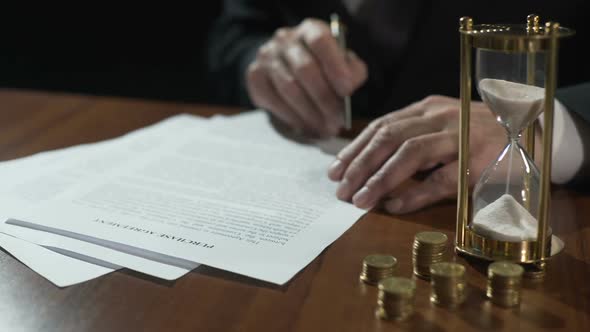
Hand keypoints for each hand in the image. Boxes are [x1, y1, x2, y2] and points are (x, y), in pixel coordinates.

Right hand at [246, 18, 367, 136]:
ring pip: (289, 88)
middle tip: (337, 121)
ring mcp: (267, 57)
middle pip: (304, 69)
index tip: (347, 91)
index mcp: (311, 29)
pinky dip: (292, 117)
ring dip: (310, 113)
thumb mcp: (343, 64)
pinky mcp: (255, 76)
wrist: (287, 65)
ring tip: (325, 129)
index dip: (335, 66)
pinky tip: (305, 127)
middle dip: (324, 99)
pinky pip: (273, 100)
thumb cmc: (323, 67)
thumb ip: (352, 73)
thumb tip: (347, 90)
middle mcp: (286, 39)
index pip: (320, 41)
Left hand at [327, 95, 506, 213]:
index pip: (382, 126)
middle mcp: (440, 118)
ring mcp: (460, 138)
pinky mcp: (478, 161)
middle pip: (389, 137)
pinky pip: (440, 179)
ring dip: (380, 178)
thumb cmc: (477, 133)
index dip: (355, 148)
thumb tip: (368, 165)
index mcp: (427, 109)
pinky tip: (394, 206)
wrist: (530, 130)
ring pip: (410, 153)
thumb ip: (411, 137)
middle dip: (359, 164)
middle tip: (340, 189)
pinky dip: (414, 193)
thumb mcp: (442, 126)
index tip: (335, 169)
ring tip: (360, 199)